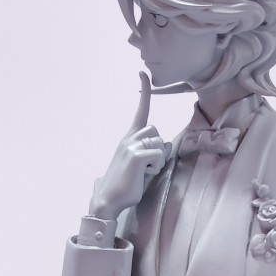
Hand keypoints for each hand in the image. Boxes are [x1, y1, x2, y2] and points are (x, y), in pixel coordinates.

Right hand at [90, 73, 170, 220]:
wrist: (109, 201)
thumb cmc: (126, 186)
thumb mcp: (143, 167)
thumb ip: (154, 154)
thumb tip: (167, 145)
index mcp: (128, 139)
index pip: (141, 111)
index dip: (144, 92)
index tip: (143, 74)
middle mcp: (128, 139)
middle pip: (155, 131)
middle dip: (157, 148)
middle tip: (147, 166)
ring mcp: (130, 146)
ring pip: (158, 143)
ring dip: (157, 160)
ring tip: (144, 172)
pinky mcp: (135, 156)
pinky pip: (157, 155)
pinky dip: (156, 166)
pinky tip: (144, 175)